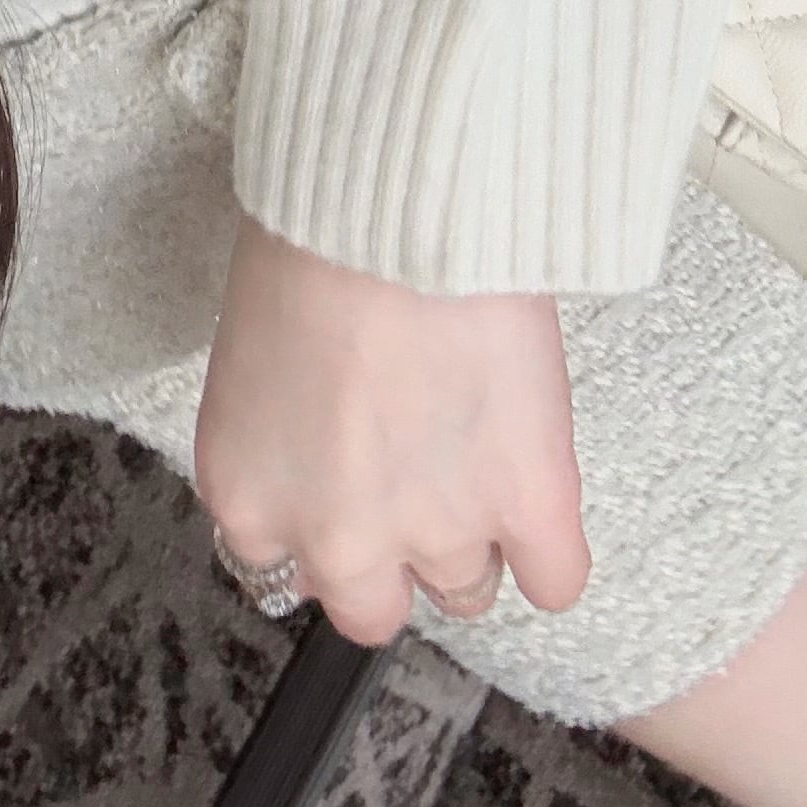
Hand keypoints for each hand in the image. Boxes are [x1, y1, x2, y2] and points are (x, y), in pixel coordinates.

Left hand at [193, 215, 590, 645]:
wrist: (401, 198)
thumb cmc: (315, 232)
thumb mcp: (255, 348)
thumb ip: (284, 433)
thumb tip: (328, 448)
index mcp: (249, 495)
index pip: (284, 569)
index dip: (326, 520)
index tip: (347, 483)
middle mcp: (334, 538)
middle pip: (372, 609)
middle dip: (398, 550)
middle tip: (418, 473)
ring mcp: (436, 532)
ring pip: (468, 592)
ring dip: (478, 532)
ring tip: (483, 443)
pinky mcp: (528, 509)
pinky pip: (556, 582)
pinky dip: (553, 546)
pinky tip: (540, 492)